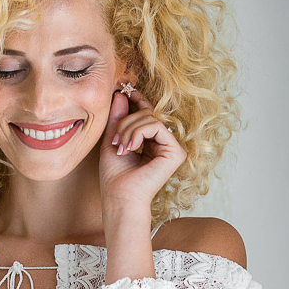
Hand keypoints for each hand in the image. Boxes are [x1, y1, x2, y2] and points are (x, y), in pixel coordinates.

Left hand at [98, 88, 186, 210]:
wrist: (119, 197)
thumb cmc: (114, 176)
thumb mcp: (112, 140)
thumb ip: (118, 119)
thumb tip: (121, 94)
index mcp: (151, 142)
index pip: (148, 114)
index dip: (138, 101)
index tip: (123, 91)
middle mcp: (164, 144)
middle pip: (147, 114)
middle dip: (125, 121)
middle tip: (115, 140)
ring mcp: (172, 148)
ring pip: (151, 119)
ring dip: (129, 129)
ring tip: (120, 147)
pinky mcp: (176, 152)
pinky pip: (157, 127)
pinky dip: (138, 133)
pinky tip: (130, 148)